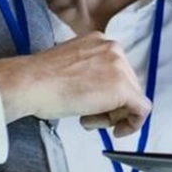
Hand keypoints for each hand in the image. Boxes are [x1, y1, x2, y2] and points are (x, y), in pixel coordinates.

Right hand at [0, 32, 151, 136]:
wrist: (30, 83)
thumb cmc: (39, 80)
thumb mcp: (71, 66)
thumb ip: (90, 72)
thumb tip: (101, 91)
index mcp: (100, 41)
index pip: (117, 72)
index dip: (109, 94)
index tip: (98, 106)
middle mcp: (114, 49)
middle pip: (128, 85)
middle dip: (112, 106)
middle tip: (90, 117)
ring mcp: (120, 67)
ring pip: (133, 98)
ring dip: (113, 115)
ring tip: (88, 119)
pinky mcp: (123, 88)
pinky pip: (141, 110)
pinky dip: (132, 124)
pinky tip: (116, 130)